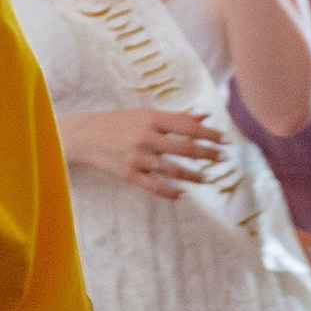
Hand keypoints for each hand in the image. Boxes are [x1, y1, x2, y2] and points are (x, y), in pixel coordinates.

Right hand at [62, 101, 224, 196]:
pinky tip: (182, 195)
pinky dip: (170, 192)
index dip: (208, 134)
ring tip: (206, 179)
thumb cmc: (119, 123)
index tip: (224, 139)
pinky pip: (154, 186)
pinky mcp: (129, 174)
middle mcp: (146, 137)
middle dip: (207, 154)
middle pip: (184, 148)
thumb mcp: (145, 115)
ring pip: (172, 169)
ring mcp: (138, 157)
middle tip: (222, 158)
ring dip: (192, 175)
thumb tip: (204, 118)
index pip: (187, 126)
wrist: (85, 136)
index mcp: (151, 118)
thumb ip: (175, 118)